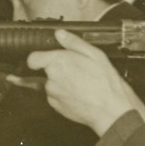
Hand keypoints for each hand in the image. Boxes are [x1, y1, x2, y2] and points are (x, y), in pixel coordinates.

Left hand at [20, 30, 138, 136]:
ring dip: (62, 82)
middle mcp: (52, 79)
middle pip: (46, 71)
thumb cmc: (106, 84)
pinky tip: (80, 93)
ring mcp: (53, 94)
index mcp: (58, 63)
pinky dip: (65, 94)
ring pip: (52, 84)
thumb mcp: (95, 55)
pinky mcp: (57, 106)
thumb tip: (60, 34)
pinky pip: (56, 96)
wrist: (111, 111)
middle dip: (58, 69)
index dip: (39, 57)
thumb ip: (74, 43)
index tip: (45, 57)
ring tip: (82, 83)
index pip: (33, 59)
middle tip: (77, 70)